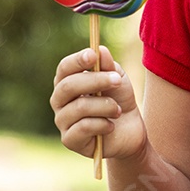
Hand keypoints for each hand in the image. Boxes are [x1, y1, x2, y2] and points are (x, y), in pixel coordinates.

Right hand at [50, 45, 147, 163]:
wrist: (129, 133)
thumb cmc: (119, 101)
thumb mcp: (118, 80)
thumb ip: (109, 66)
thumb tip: (100, 50)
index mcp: (67, 82)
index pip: (64, 68)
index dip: (76, 60)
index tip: (92, 55)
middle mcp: (59, 101)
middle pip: (68, 86)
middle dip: (95, 81)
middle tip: (117, 80)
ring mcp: (62, 121)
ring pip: (79, 107)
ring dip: (105, 106)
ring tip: (118, 110)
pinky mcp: (69, 140)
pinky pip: (83, 127)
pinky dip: (103, 124)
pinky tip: (110, 126)